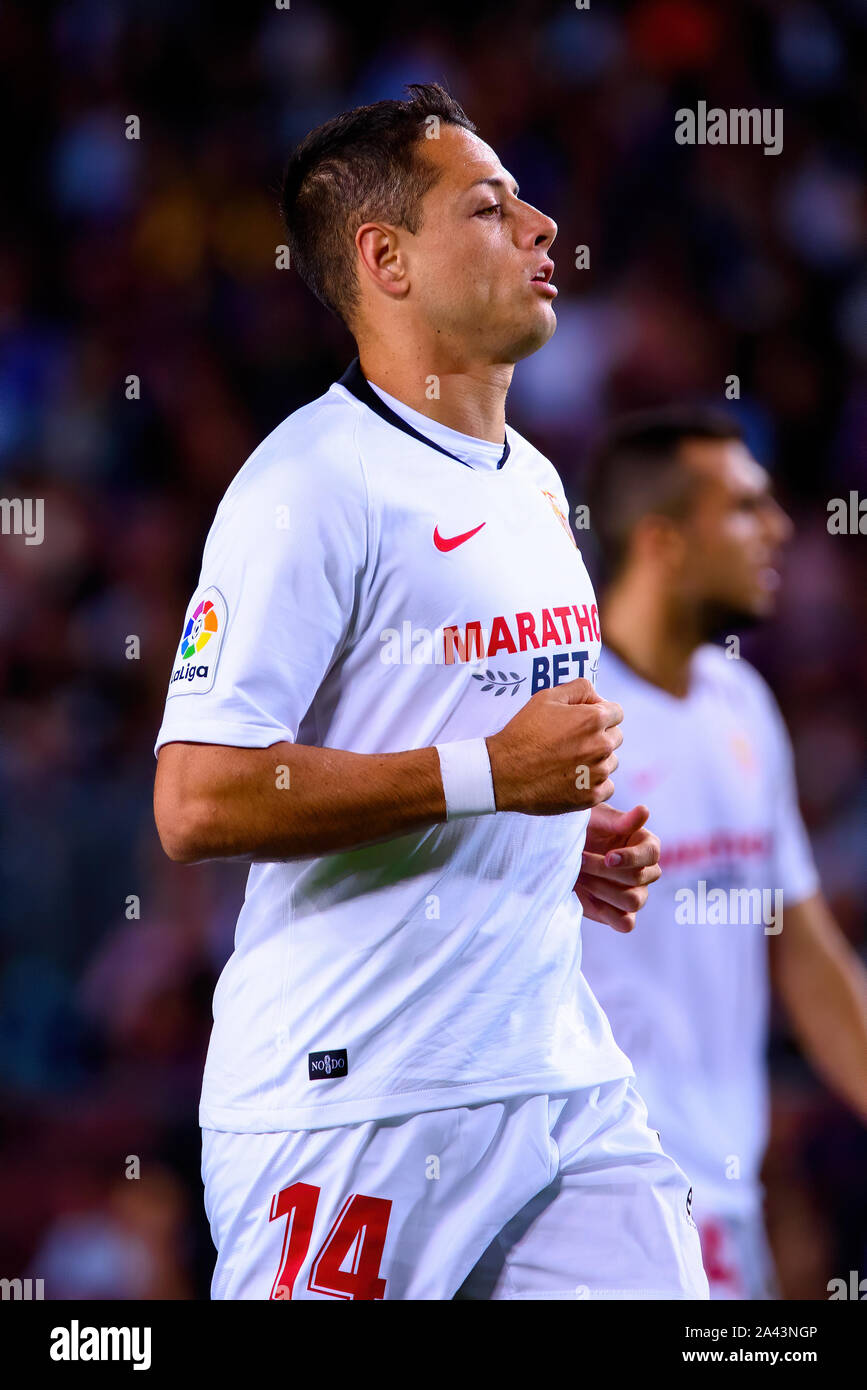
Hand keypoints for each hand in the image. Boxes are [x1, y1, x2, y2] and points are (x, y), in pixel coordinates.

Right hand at [485, 677, 622, 814]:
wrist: (503, 772)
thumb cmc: (523, 733)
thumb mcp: (546, 698)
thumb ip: (578, 688)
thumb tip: (597, 695)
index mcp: (594, 719)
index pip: (617, 713)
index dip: (600, 714)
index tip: (583, 722)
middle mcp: (601, 745)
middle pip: (616, 737)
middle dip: (600, 736)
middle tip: (573, 742)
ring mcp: (598, 773)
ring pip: (611, 762)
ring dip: (597, 760)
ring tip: (569, 761)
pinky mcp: (592, 796)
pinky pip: (607, 786)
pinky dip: (594, 783)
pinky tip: (573, 778)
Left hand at [574, 803, 660, 932]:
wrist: (561, 851)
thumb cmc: (583, 827)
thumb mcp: (596, 818)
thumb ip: (620, 820)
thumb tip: (644, 811)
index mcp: (646, 845)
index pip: (651, 854)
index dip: (631, 857)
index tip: (608, 857)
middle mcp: (646, 871)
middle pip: (639, 879)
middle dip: (604, 871)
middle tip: (579, 860)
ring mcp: (635, 894)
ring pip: (633, 902)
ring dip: (602, 890)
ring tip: (579, 876)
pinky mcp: (620, 914)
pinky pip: (626, 924)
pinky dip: (606, 913)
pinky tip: (586, 896)